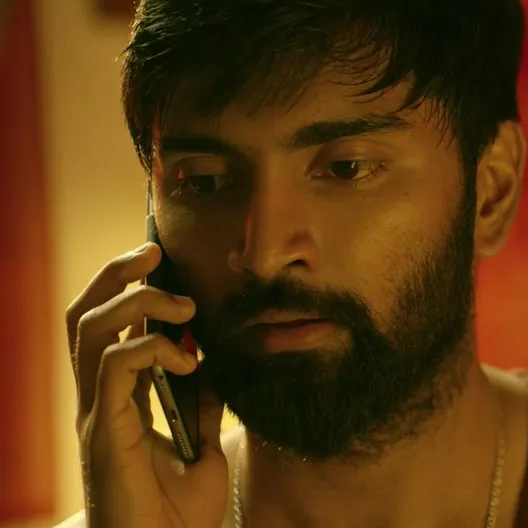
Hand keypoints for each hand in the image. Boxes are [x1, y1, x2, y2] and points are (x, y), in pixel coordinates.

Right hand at [67, 243, 228, 527]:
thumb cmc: (177, 515)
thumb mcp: (202, 445)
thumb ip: (203, 404)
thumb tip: (216, 363)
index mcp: (115, 401)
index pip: (103, 327)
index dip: (125, 287)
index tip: (165, 264)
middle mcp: (96, 402)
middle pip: (83, 314)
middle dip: (116, 273)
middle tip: (155, 253)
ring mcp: (95, 416)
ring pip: (88, 329)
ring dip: (137, 303)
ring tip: (184, 307)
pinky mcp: (104, 434)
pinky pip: (113, 367)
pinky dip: (150, 348)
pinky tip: (186, 359)